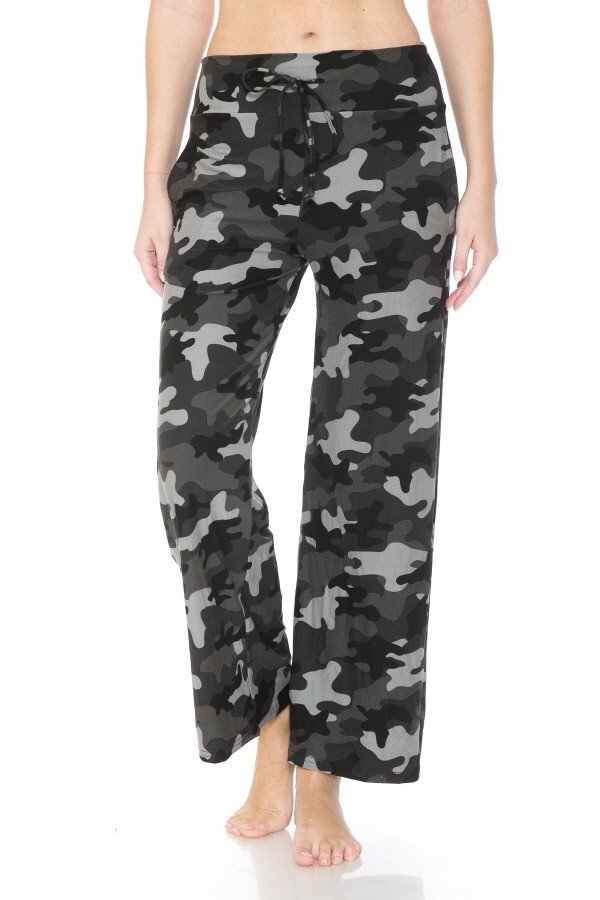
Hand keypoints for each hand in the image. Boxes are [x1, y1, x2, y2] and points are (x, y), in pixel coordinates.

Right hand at [134, 181, 172, 295]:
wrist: (160, 192)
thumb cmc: (159, 213)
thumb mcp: (164, 239)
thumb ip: (164, 260)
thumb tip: (164, 280)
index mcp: (142, 253)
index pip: (150, 279)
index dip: (160, 290)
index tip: (172, 300)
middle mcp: (144, 252)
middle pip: (154, 275)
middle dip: (165, 285)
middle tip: (181, 294)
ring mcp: (151, 247)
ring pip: (160, 267)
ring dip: (169, 275)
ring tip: (183, 284)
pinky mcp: (159, 241)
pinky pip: (164, 258)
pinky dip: (171, 265)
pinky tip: (181, 268)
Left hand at [446, 183, 497, 310]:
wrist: (481, 193)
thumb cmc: (471, 211)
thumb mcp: (462, 236)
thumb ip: (460, 258)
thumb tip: (458, 278)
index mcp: (485, 254)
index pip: (473, 281)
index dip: (463, 295)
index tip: (454, 306)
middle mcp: (491, 254)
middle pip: (475, 280)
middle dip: (462, 293)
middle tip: (450, 305)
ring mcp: (490, 250)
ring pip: (476, 273)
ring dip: (465, 285)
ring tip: (453, 296)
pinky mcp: (486, 245)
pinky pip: (477, 265)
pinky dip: (469, 275)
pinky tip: (461, 279)